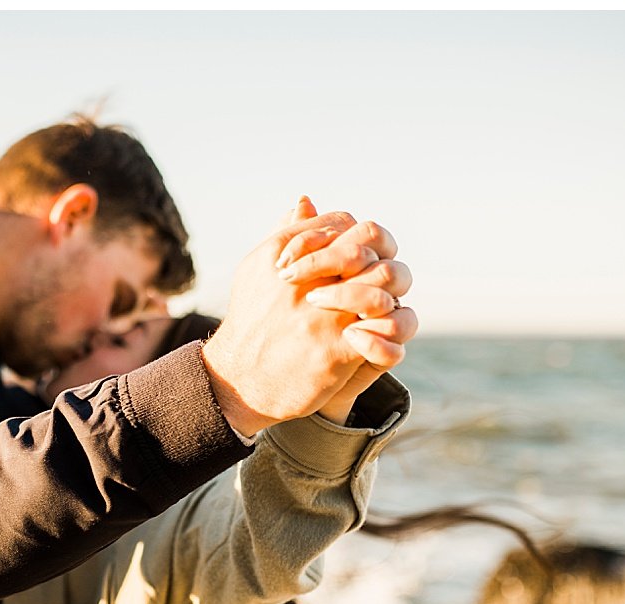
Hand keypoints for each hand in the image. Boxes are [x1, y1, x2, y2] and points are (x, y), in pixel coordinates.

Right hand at [203, 201, 398, 435]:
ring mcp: (323, 314)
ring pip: (384, 280)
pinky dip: (385, 328)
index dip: (358, 236)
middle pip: (368, 243)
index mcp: (284, 252)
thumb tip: (307, 201)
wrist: (237, 382)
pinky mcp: (336, 349)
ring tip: (374, 308)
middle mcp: (304, 278)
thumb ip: (286, 235)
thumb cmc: (250, 324)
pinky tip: (371, 335)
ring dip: (387, 292)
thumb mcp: (257, 270)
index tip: (357, 256)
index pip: (344, 222)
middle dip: (381, 258)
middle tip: (373, 279)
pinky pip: (384, 326)